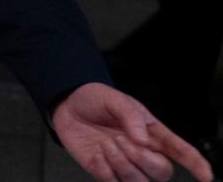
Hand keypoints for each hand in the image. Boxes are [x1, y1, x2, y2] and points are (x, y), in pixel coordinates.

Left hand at [53, 82, 213, 180]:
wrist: (66, 105)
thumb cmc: (95, 100)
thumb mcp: (113, 98)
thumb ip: (130, 116)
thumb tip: (143, 139)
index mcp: (152, 133)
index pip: (180, 151)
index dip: (196, 164)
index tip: (205, 175)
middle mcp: (143, 152)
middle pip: (161, 172)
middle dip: (144, 160)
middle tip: (121, 139)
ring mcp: (124, 163)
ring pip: (139, 181)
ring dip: (123, 164)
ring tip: (107, 143)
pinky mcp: (105, 172)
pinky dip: (104, 171)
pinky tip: (97, 154)